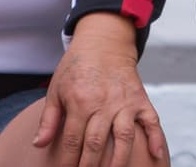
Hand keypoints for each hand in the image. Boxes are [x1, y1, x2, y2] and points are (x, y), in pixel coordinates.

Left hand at [36, 13, 166, 166]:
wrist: (103, 41)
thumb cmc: (77, 66)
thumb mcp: (56, 88)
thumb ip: (49, 118)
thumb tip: (39, 144)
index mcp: (80, 101)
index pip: (72, 140)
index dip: (67, 161)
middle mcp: (103, 103)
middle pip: (95, 143)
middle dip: (89, 166)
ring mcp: (124, 102)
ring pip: (123, 137)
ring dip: (118, 160)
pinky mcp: (140, 99)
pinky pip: (151, 120)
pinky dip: (155, 137)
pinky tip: (156, 154)